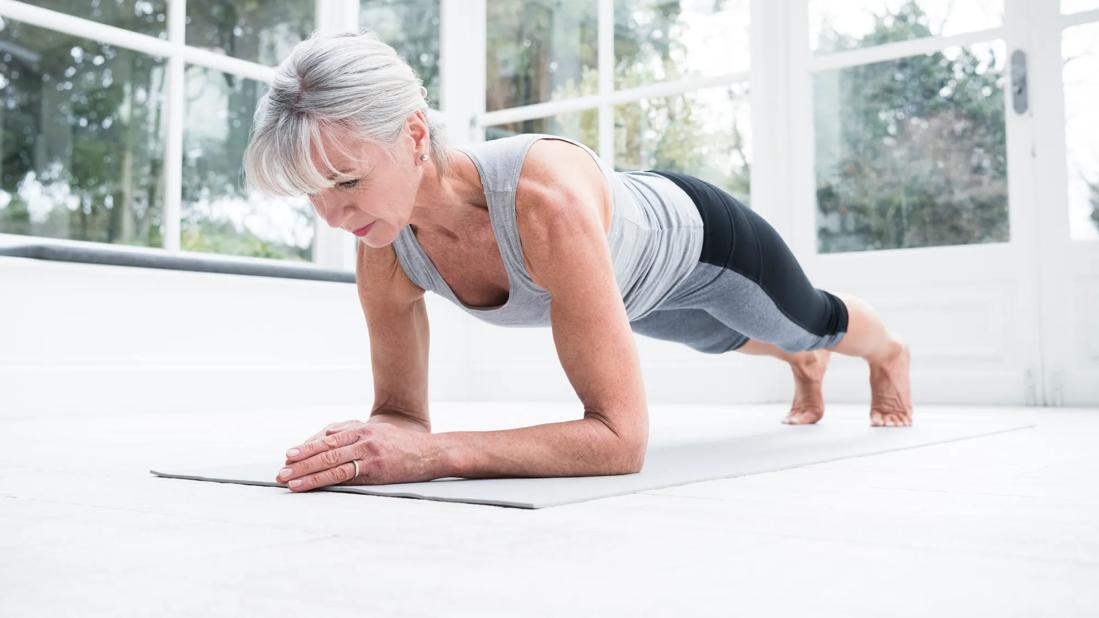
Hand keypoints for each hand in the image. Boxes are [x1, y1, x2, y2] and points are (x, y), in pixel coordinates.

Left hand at [275, 421, 438, 490]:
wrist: (431, 452)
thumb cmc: (402, 446)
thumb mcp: (377, 434)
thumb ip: (353, 435)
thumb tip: (324, 440)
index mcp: (361, 429)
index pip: (326, 438)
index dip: (306, 448)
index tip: (288, 456)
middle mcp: (362, 438)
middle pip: (324, 450)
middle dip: (300, 462)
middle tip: (280, 472)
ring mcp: (369, 453)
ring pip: (330, 463)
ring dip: (306, 473)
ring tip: (289, 481)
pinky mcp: (376, 469)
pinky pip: (345, 475)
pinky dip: (324, 481)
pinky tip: (311, 486)